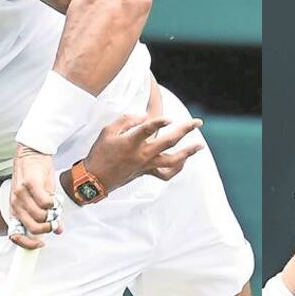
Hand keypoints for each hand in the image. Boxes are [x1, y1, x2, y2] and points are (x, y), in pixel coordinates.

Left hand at [9, 142, 60, 248]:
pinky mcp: (30, 184)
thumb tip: (59, 229)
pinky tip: (54, 197)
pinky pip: (45, 203)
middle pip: (33, 227)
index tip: (41, 244)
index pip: (15, 235)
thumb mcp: (39, 199)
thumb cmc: (36, 177)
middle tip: (55, 221)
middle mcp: (15, 204)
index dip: (27, 244)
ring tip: (55, 206)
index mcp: (15, 210)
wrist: (32, 154)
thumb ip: (47, 215)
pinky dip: (53, 203)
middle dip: (47, 227)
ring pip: (40, 216)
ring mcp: (21, 194)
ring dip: (52, 213)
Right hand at [64, 113, 203, 199]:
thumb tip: (144, 117)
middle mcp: (142, 154)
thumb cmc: (100, 153)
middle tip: (198, 122)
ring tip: (199, 145)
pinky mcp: (147, 173)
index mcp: (130, 143)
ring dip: (188, 152)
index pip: (148, 129)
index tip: (168, 118)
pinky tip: (183, 161)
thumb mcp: (108, 131)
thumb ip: (126, 120)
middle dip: (185, 130)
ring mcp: (146, 165)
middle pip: (169, 142)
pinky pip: (166, 174)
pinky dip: (176, 168)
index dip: (159, 122)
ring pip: (173, 160)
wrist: (95, 179)